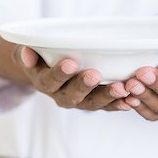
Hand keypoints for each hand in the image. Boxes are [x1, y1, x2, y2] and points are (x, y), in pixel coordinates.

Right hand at [15, 47, 131, 110]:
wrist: (46, 70)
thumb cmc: (39, 56)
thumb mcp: (29, 51)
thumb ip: (27, 53)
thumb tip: (26, 51)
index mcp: (44, 82)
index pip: (49, 80)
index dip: (59, 73)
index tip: (70, 62)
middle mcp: (61, 95)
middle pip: (72, 96)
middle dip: (84, 86)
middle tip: (95, 75)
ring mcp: (79, 101)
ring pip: (93, 103)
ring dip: (107, 97)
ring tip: (121, 89)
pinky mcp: (95, 102)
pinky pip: (107, 106)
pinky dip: (119, 104)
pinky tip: (131, 101)